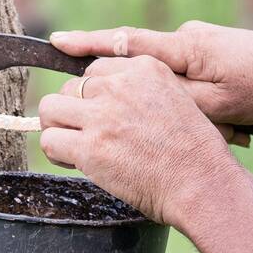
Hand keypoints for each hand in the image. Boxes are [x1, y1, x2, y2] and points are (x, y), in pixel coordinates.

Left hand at [37, 55, 241, 227]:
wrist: (203, 184)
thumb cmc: (194, 152)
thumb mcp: (176, 99)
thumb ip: (140, 92)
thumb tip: (101, 99)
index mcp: (144, 68)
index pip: (95, 70)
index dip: (94, 96)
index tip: (103, 116)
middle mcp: (120, 86)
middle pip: (69, 87)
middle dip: (74, 111)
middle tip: (88, 135)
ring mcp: (103, 116)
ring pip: (50, 108)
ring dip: (57, 127)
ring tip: (72, 145)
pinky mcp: (90, 147)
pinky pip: (49, 140)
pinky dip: (56, 153)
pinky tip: (73, 162)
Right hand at [50, 21, 252, 126]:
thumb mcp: (215, 104)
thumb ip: (171, 98)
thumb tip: (133, 97)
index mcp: (182, 48)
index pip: (122, 42)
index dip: (85, 43)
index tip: (54, 41)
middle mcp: (186, 39)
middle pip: (141, 66)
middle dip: (138, 97)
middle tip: (144, 120)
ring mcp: (202, 43)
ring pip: (169, 79)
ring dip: (183, 108)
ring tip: (216, 131)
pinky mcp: (216, 53)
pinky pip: (190, 79)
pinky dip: (196, 102)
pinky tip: (224, 125)